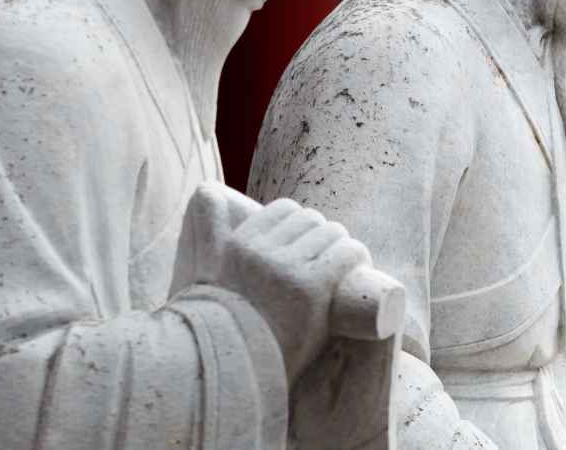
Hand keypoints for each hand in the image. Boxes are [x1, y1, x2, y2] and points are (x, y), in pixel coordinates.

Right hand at [213, 197, 371, 382]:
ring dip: (345, 247)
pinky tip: (359, 267)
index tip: (310, 244)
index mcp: (238, 246)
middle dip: (326, 237)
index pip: (285, 209)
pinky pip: (348, 253)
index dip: (304, 224)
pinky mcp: (312, 288)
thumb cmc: (228, 326)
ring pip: (334, 234)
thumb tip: (206, 193)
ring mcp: (287, 269)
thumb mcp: (211, 277)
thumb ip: (208, 241)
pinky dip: (358, 257)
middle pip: (313, 220)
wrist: (236, 372)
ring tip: (347, 267)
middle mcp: (261, 253)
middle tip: (332, 262)